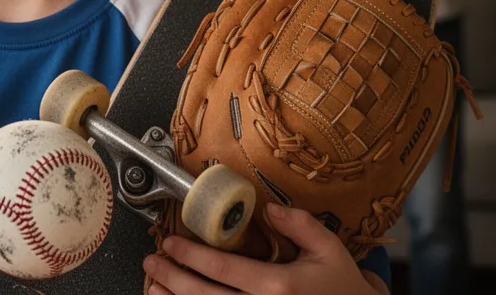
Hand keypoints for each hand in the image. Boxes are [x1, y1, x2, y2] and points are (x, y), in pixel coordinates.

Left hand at [144, 204, 378, 294]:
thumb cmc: (344, 290)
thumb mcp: (329, 250)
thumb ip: (299, 225)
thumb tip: (268, 208)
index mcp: (279, 286)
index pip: (222, 268)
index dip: (191, 255)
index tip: (169, 243)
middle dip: (172, 277)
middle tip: (151, 262)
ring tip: (153, 286)